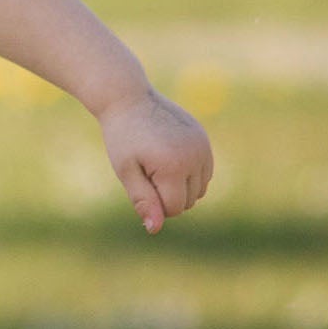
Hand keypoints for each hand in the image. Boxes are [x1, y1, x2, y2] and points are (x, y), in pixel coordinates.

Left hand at [97, 86, 213, 232]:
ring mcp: (203, 147)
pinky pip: (205, 173)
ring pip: (199, 189)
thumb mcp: (126, 172)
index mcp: (174, 166)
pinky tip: (169, 161)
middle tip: (145, 171)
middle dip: (166, 195)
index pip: (172, 208)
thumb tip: (154, 229)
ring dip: (180, 187)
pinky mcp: (205, 140)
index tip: (138, 183)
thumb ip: (143, 200)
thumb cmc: (123, 138)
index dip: (153, 204)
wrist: (130, 99)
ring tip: (156, 165)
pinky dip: (190, 175)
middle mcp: (195, 156)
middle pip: (188, 201)